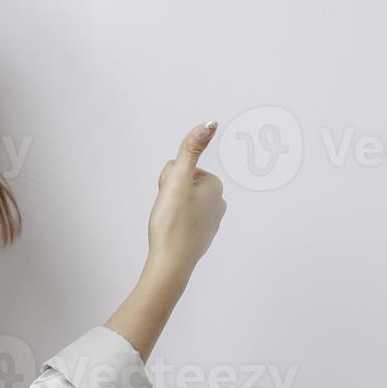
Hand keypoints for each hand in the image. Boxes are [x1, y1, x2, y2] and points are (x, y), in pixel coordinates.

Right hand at [146, 121, 226, 280]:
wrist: (171, 263)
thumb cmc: (172, 223)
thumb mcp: (178, 179)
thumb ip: (190, 149)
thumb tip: (209, 124)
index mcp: (215, 186)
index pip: (182, 168)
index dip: (169, 179)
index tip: (169, 196)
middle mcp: (219, 202)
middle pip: (183, 183)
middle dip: (171, 192)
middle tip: (167, 209)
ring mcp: (211, 221)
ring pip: (182, 201)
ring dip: (171, 206)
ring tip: (168, 222)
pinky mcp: (202, 236)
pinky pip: (183, 218)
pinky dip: (175, 222)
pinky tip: (171, 232)